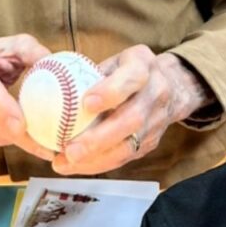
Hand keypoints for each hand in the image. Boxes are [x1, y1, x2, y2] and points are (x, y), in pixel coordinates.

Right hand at [0, 34, 55, 159]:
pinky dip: (3, 139)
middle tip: (44, 146)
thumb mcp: (13, 46)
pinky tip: (14, 131)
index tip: (21, 125)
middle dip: (15, 133)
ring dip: (12, 137)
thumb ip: (32, 51)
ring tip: (36, 135)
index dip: (0, 105)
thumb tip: (54, 63)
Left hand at [52, 46, 213, 175]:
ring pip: (129, 145)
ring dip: (96, 157)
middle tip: (70, 149)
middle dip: (99, 138)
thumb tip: (52, 86)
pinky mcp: (151, 143)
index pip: (132, 78)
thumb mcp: (114, 60)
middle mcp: (156, 93)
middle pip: (132, 119)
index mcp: (144, 65)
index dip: (111, 92)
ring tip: (67, 162)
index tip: (86, 103)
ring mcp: (157, 121)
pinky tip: (76, 166)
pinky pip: (125, 157)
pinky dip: (99, 164)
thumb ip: (90, 72)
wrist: (173, 87)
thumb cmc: (129, 71)